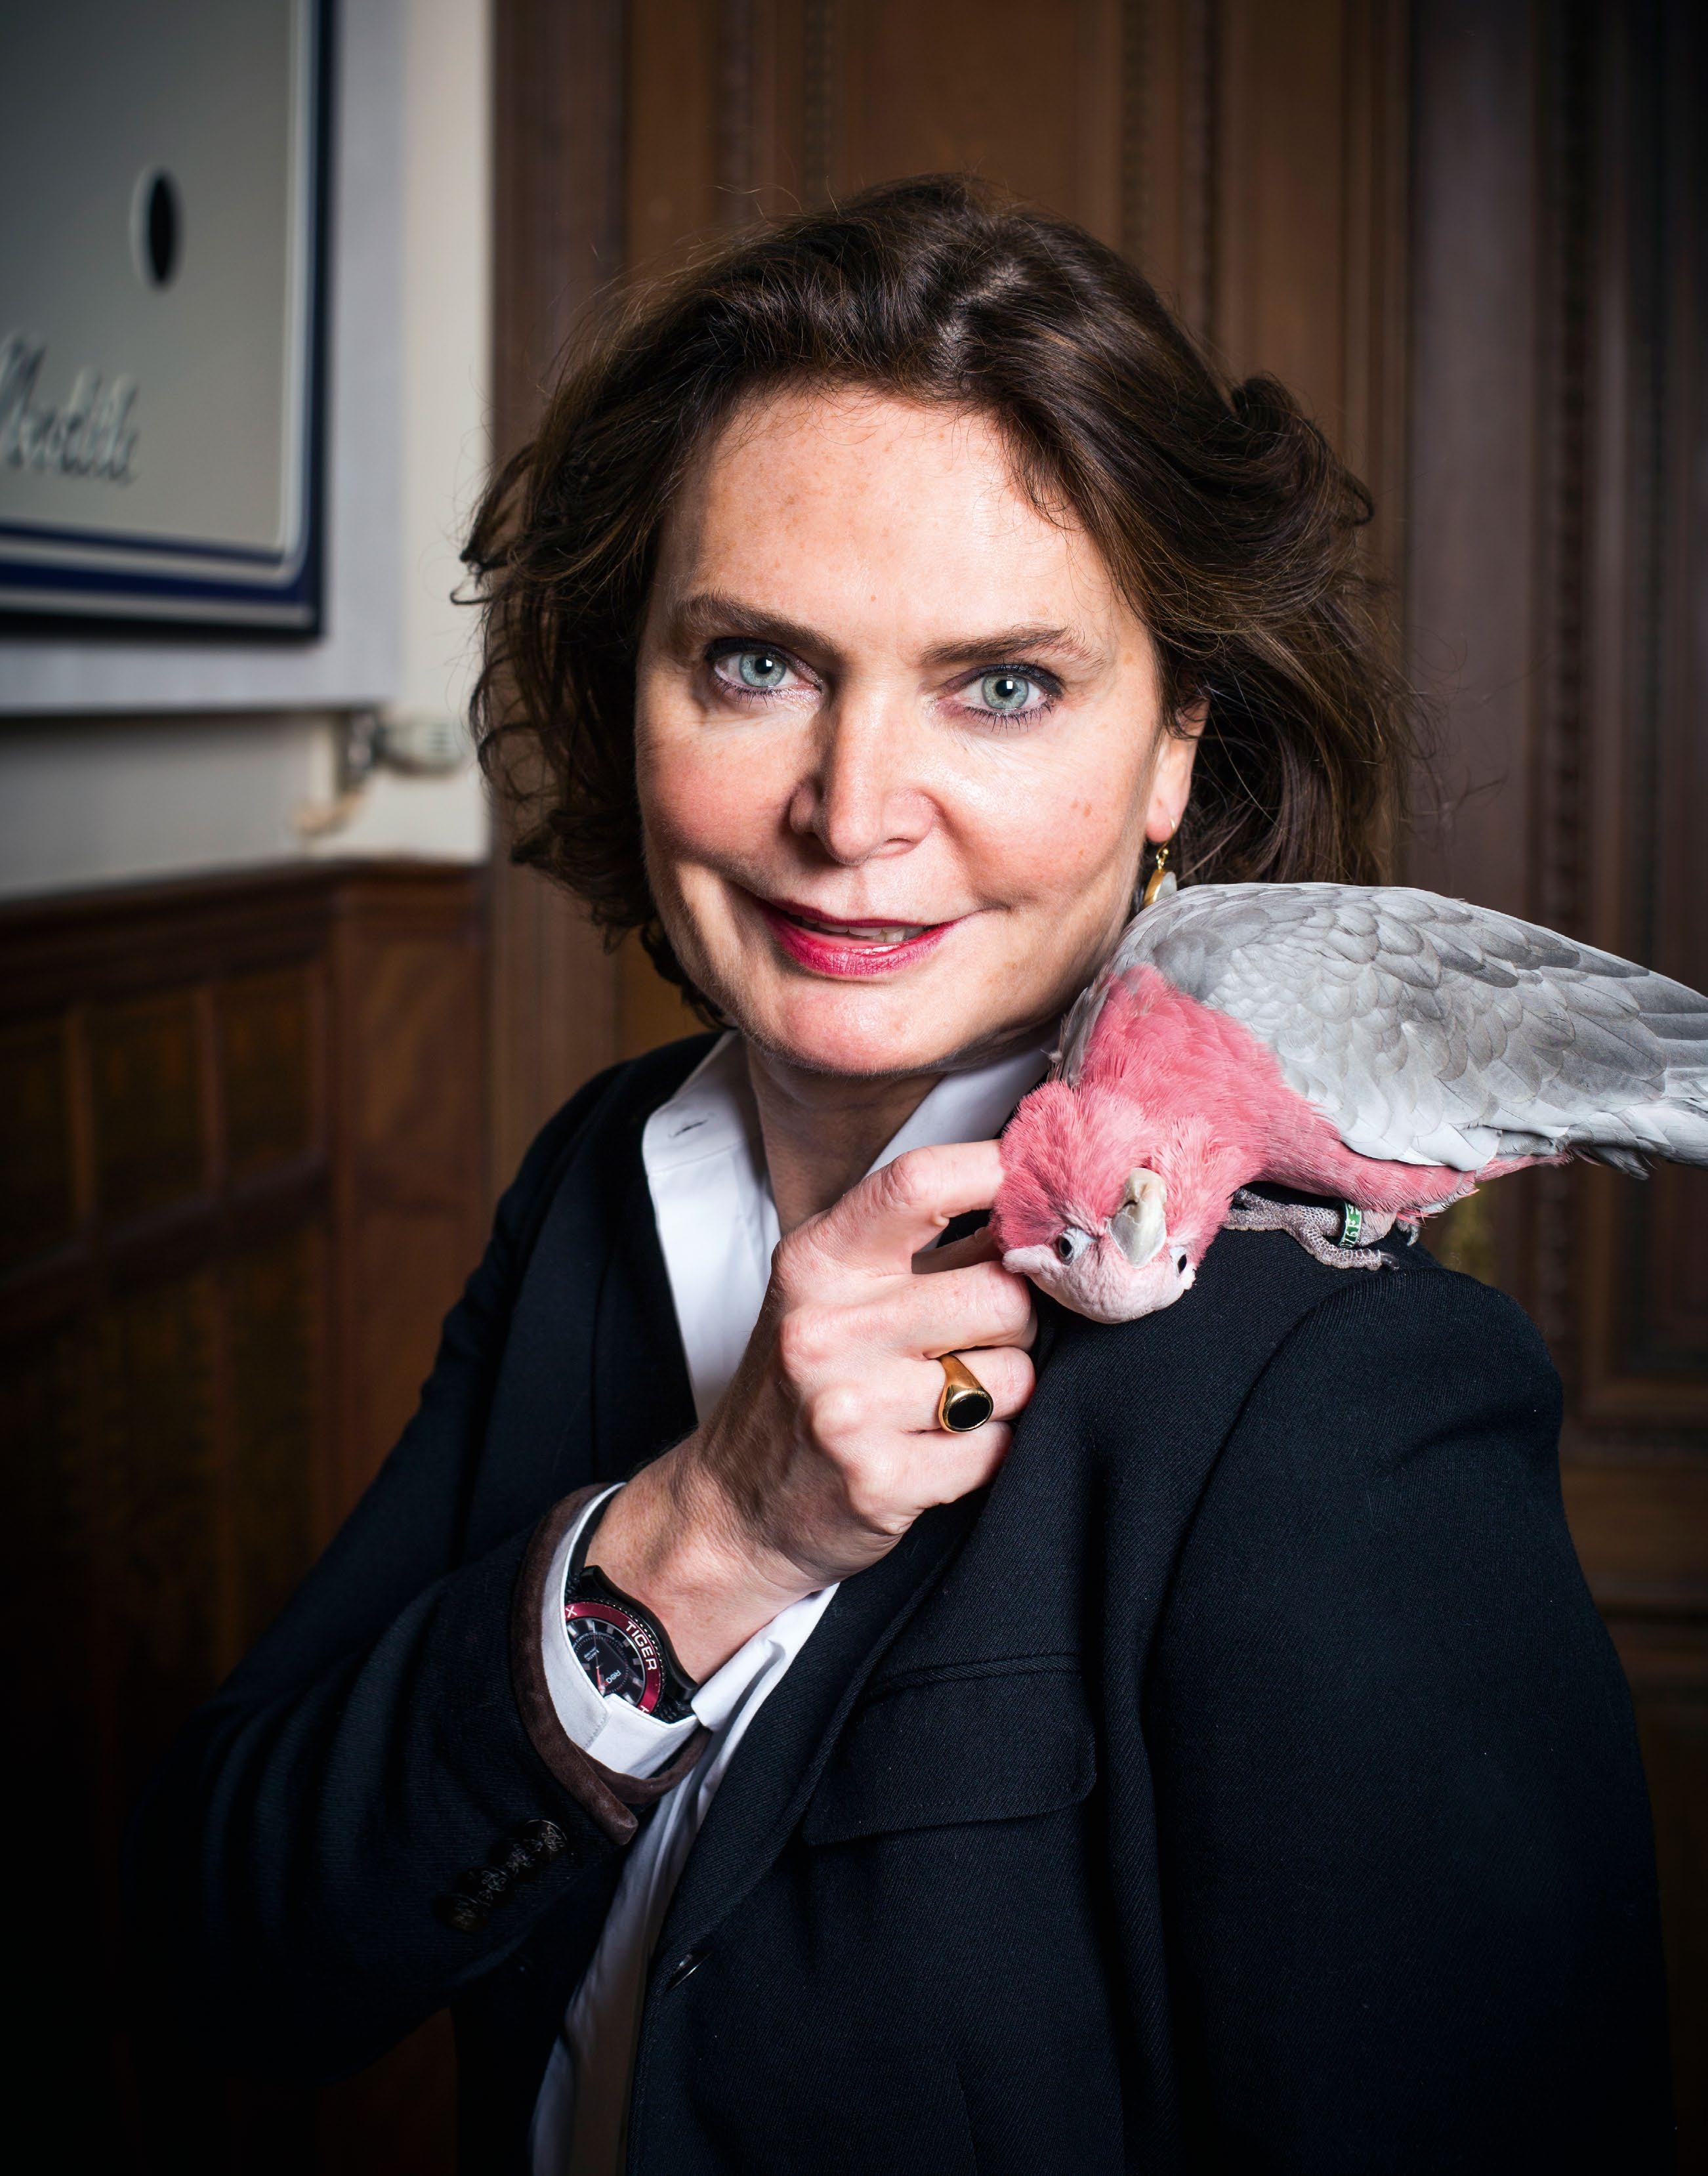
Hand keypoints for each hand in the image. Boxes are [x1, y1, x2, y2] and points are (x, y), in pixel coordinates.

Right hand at [588, 1141, 1035, 1679]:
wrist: (737, 1506)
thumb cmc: (806, 1380)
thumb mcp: (839, 1290)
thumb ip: (929, 1242)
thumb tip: (1040, 1193)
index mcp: (817, 1261)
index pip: (920, 1184)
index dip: (1000, 1175)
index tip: (1038, 1190)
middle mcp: (826, 1327)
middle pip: (1002, 1293)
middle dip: (1016, 1318)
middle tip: (977, 1337)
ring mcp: (849, 1408)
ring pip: (1013, 1375)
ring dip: (1004, 1389)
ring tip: (949, 1397)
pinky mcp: (879, 1482)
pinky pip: (997, 1447)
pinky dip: (988, 1449)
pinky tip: (939, 1446)